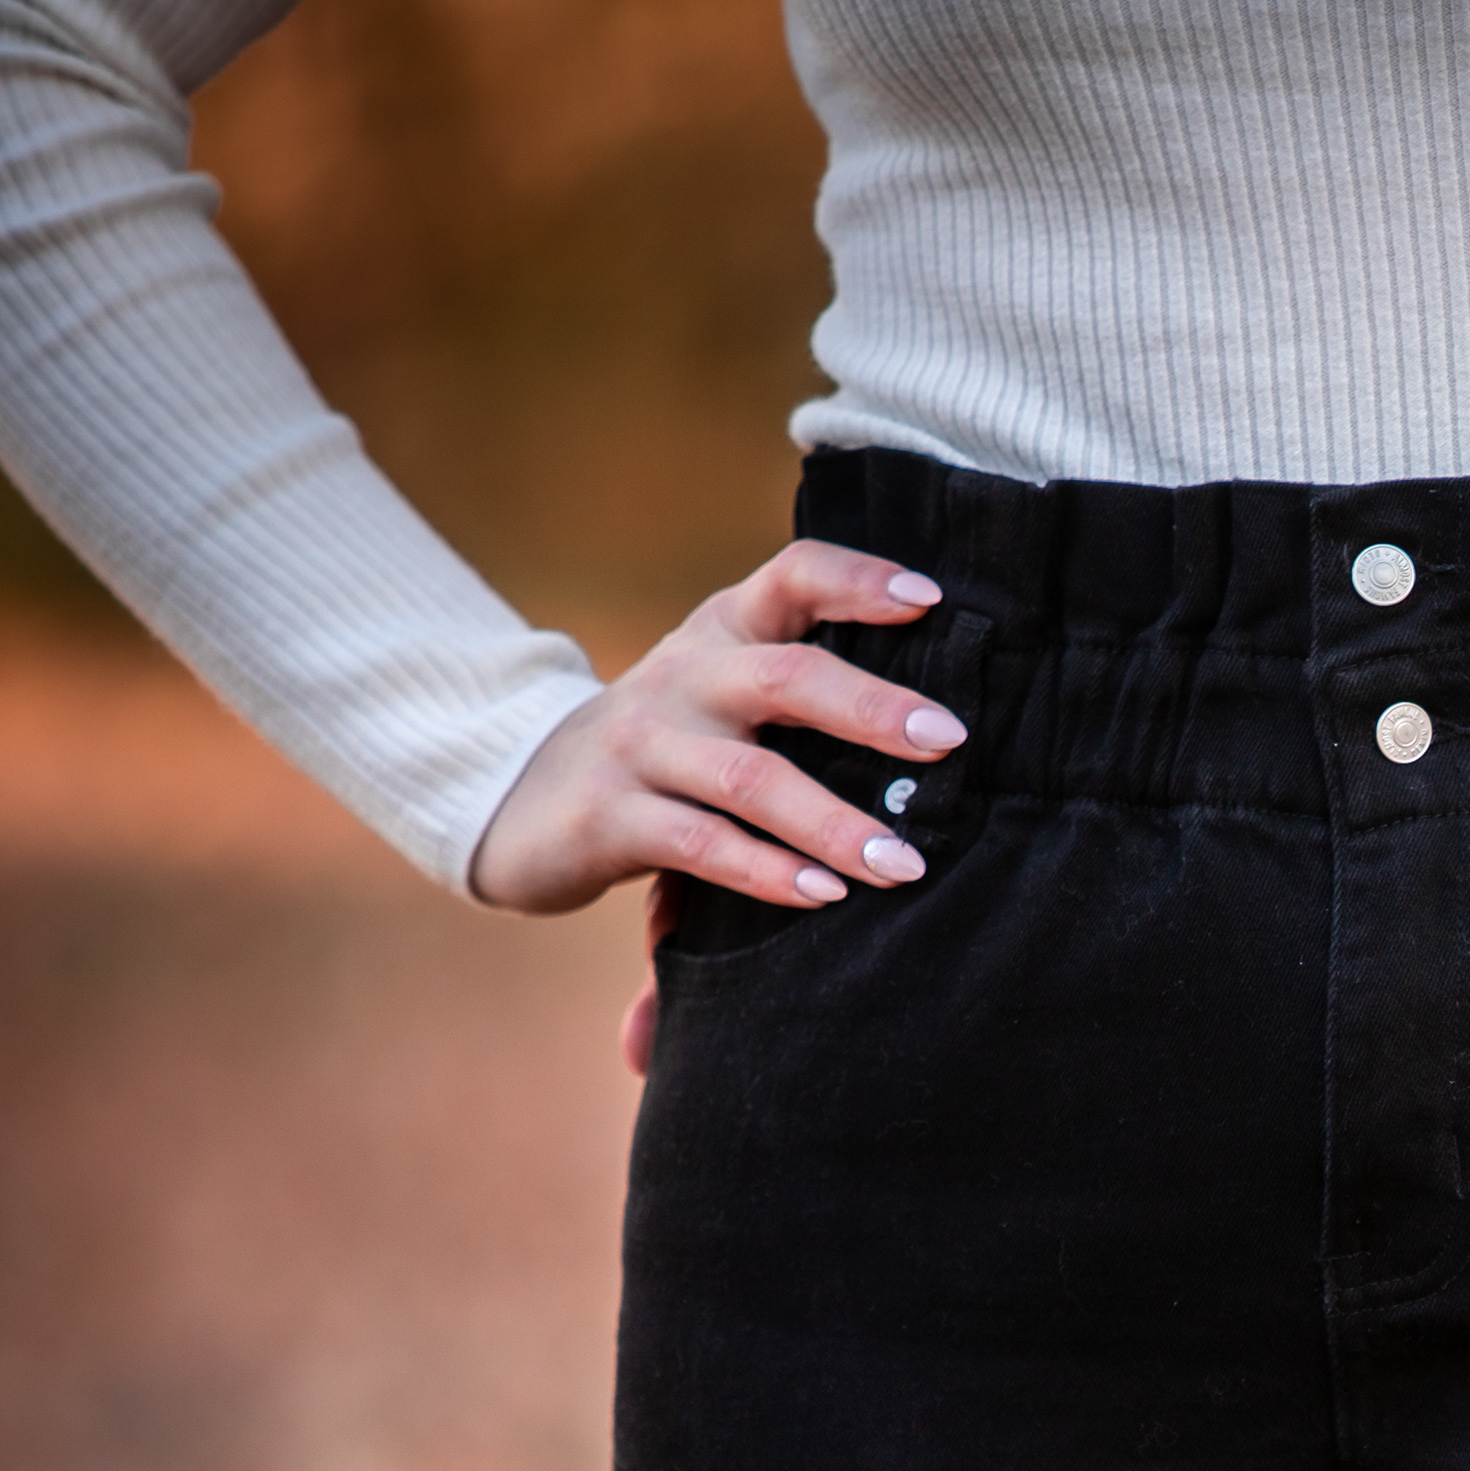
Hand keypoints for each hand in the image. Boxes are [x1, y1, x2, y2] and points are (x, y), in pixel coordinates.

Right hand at [475, 539, 962, 923]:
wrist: (520, 795)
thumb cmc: (666, 747)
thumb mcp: (722, 695)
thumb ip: (801, 690)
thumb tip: (939, 720)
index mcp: (722, 631)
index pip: (792, 577)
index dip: (859, 580)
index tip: (930, 597)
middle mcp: (683, 675)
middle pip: (785, 677)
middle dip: (873, 709)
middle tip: (949, 742)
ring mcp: (641, 745)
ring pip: (750, 778)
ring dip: (835, 824)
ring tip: (903, 864)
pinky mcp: (609, 816)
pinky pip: (702, 843)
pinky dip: (768, 872)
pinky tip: (824, 894)